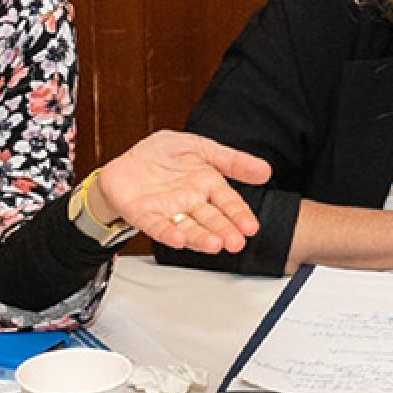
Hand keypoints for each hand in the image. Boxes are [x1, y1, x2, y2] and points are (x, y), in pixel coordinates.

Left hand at [91, 130, 271, 254]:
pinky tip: (178, 239)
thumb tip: (266, 170)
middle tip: (236, 242)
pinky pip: (157, 226)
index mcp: (206, 185)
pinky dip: (168, 233)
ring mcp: (168, 211)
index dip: (239, 215)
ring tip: (214, 245)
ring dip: (201, 238)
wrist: (127, 161)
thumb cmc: (163, 156)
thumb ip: (231, 160)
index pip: (228, 202)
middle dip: (224, 231)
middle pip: (211, 219)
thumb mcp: (200, 147)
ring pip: (188, 227)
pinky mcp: (144, 215)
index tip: (251, 227)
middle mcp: (190, 202)